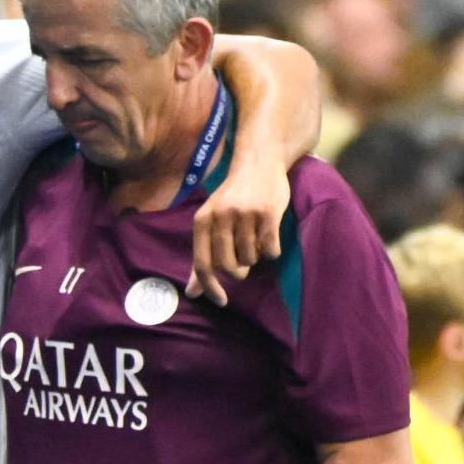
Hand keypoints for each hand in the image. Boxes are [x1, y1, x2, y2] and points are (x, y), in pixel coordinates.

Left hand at [188, 153, 287, 305]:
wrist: (259, 161)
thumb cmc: (234, 196)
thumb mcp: (211, 221)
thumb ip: (203, 255)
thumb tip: (192, 293)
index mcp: (203, 220)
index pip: (202, 263)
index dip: (210, 287)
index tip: (221, 301)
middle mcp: (221, 217)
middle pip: (227, 266)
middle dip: (238, 271)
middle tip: (244, 261)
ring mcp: (245, 214)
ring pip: (250, 259)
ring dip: (255, 258)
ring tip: (256, 241)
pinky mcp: (268, 213)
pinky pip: (270, 249)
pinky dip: (271, 252)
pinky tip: (270, 240)